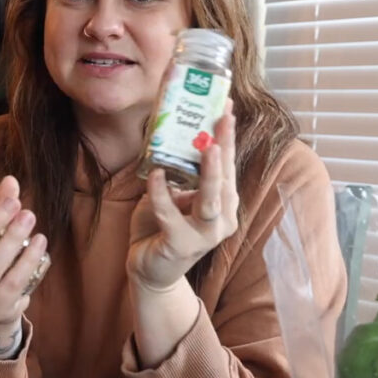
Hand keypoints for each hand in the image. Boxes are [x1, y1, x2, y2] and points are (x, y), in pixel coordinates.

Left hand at [127, 100, 238, 291]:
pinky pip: (170, 215)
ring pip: (210, 201)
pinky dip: (161, 195)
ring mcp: (205, 235)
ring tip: (209, 148)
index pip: (228, 165)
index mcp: (222, 202)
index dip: (228, 136)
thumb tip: (172, 134)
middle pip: (226, 179)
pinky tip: (156, 175)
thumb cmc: (162, 228)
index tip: (227, 107)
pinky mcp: (181, 246)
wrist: (149, 270)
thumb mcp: (172, 194)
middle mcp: (221, 219)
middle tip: (224, 118)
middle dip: (225, 147)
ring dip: (210, 175)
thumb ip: (178, 172)